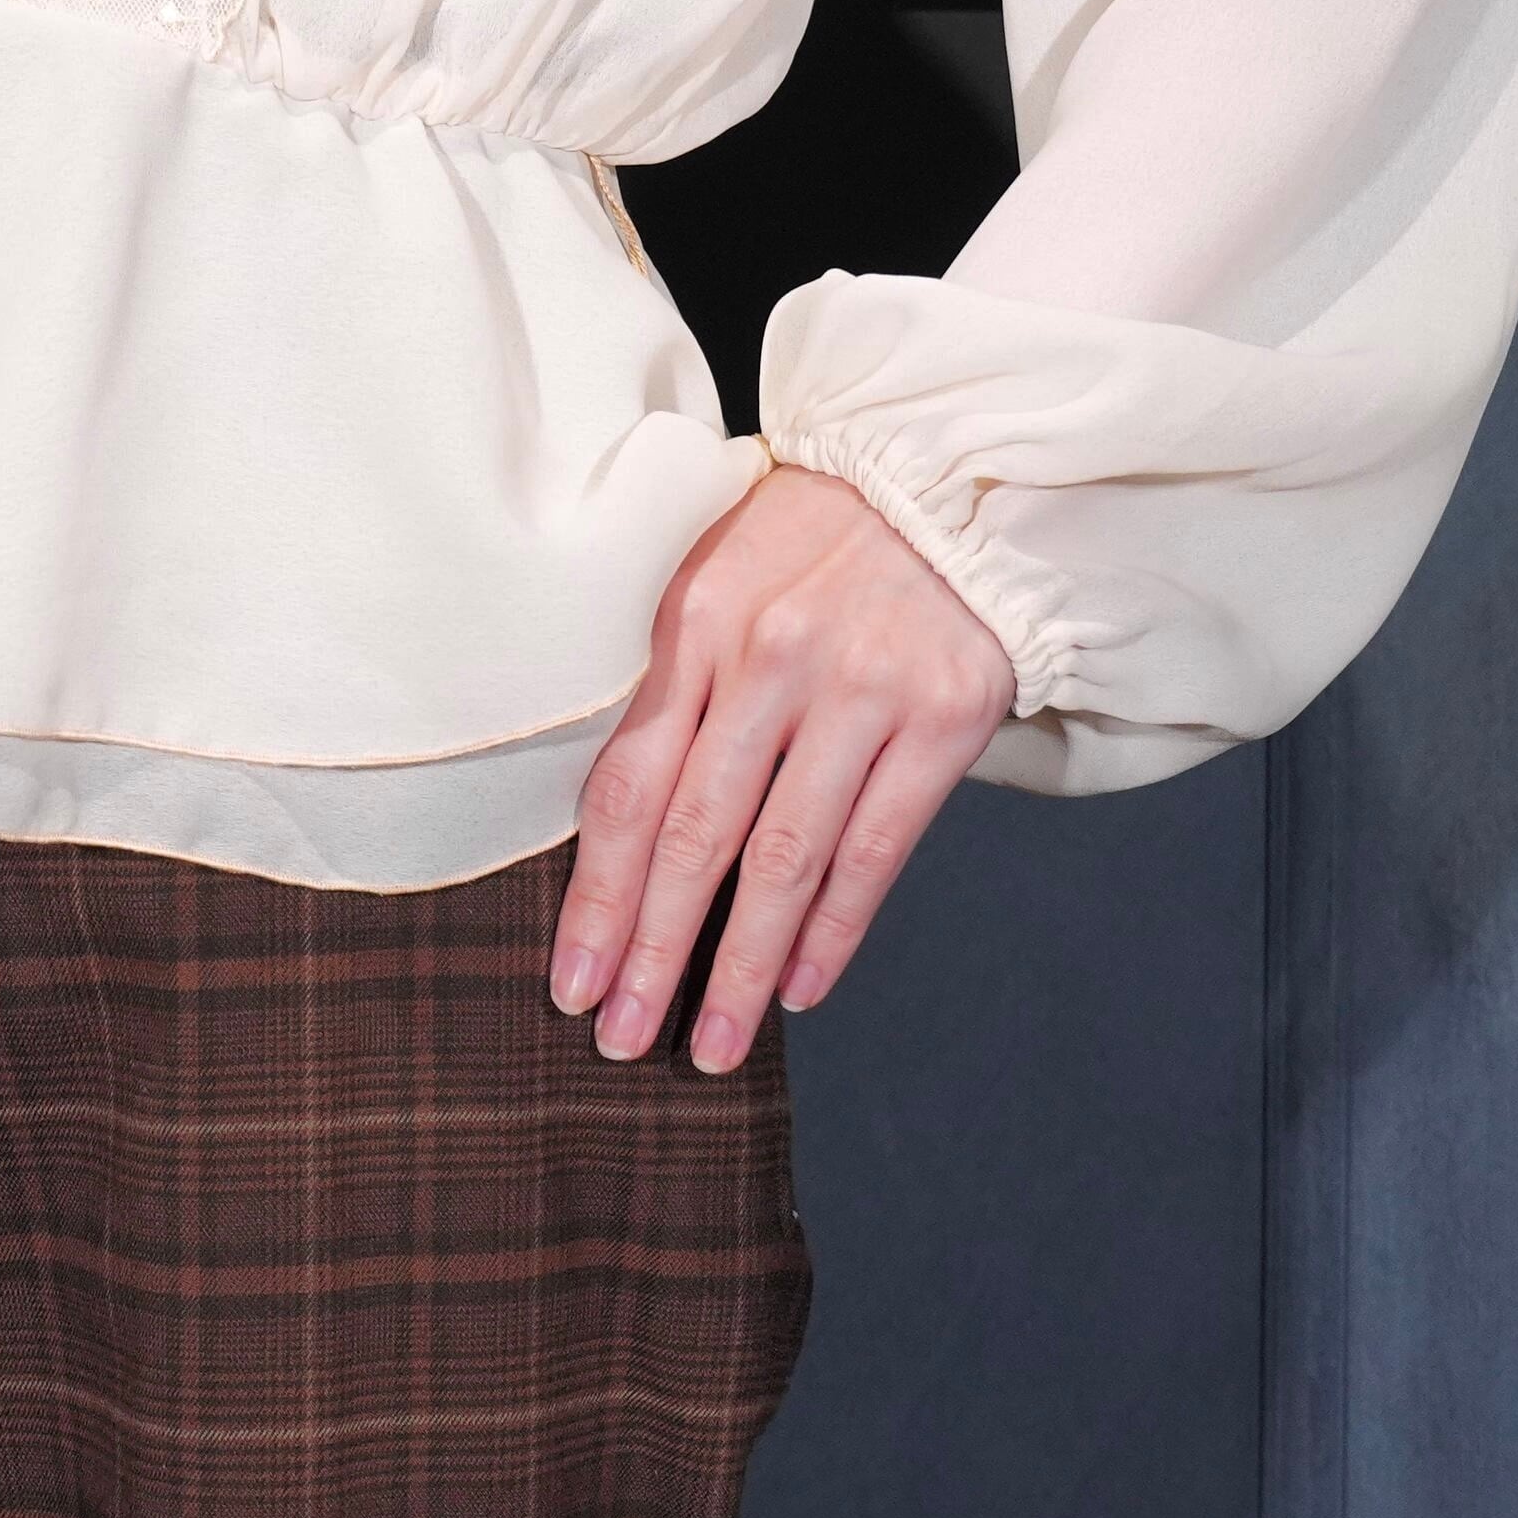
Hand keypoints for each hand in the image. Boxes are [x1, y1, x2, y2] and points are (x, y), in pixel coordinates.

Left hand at [553, 465, 1015, 1070]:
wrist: (946, 472)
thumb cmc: (808, 536)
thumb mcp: (711, 571)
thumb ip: (664, 678)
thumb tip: (609, 826)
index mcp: (694, 618)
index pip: (629, 785)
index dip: (599, 896)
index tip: (571, 981)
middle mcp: (773, 657)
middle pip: (696, 836)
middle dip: (655, 952)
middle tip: (620, 1039)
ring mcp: (864, 689)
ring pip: (788, 859)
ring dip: (742, 966)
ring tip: (709, 1046)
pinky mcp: (945, 715)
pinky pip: (877, 847)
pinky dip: (835, 929)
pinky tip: (798, 987)